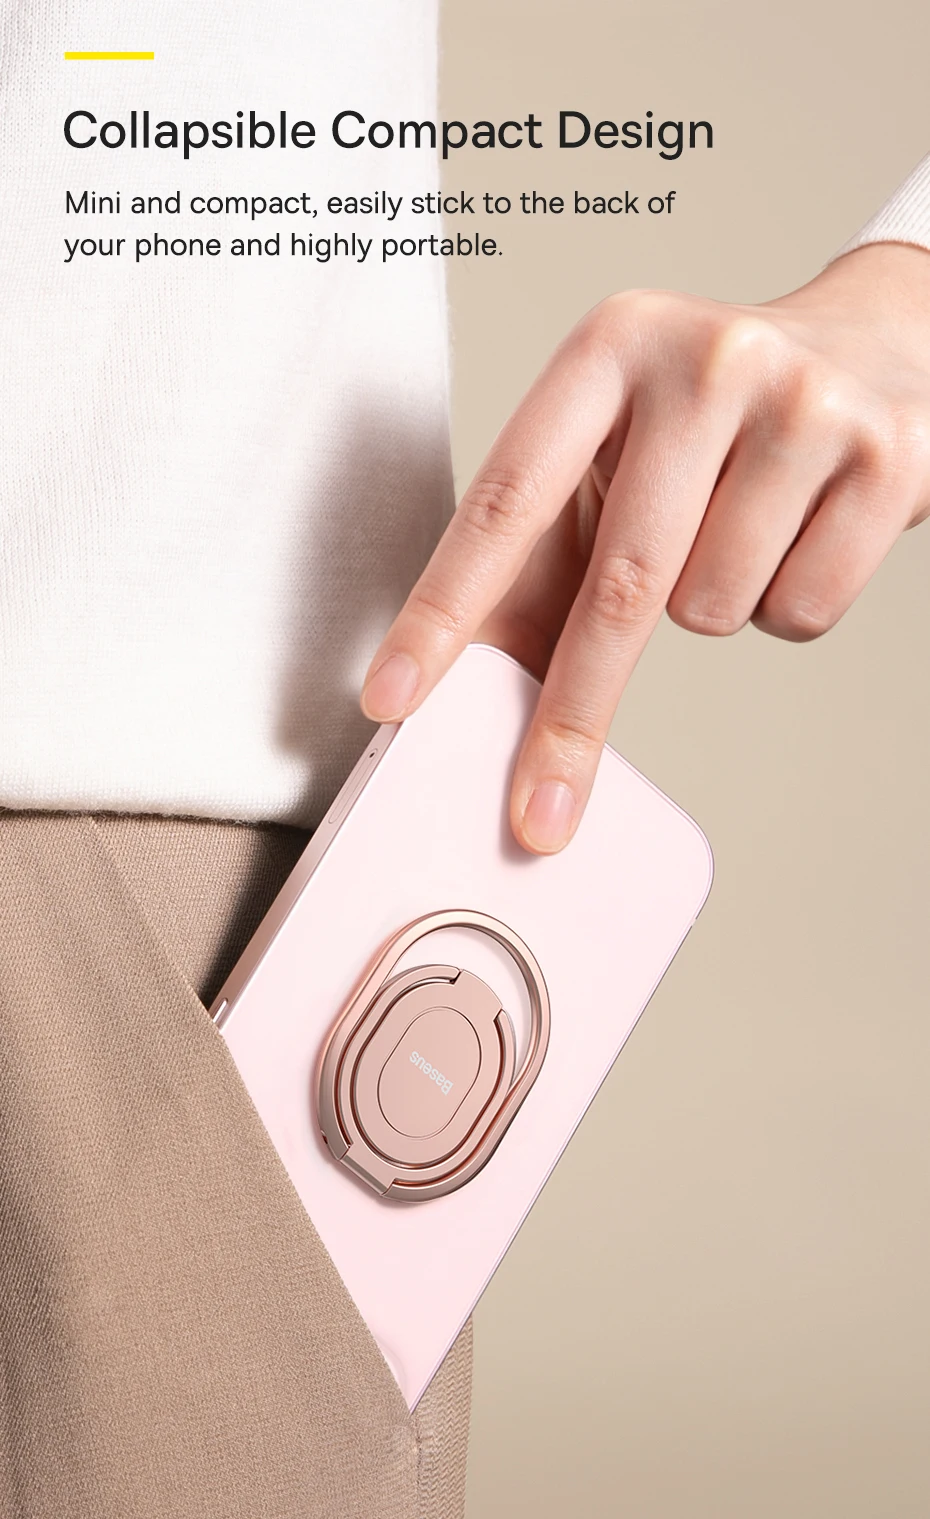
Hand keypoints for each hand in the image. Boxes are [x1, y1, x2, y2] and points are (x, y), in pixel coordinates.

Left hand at [361, 243, 929, 852]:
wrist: (879, 345)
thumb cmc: (712, 419)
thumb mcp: (612, 451)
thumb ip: (538, 555)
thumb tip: (468, 688)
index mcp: (608, 349)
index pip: (505, 502)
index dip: (441, 612)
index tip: (394, 700)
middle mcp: (705, 361)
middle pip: (619, 585)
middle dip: (572, 715)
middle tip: (538, 811)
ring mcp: (805, 404)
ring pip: (717, 608)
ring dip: (712, 609)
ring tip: (738, 532)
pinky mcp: (888, 460)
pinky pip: (801, 613)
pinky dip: (787, 606)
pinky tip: (800, 535)